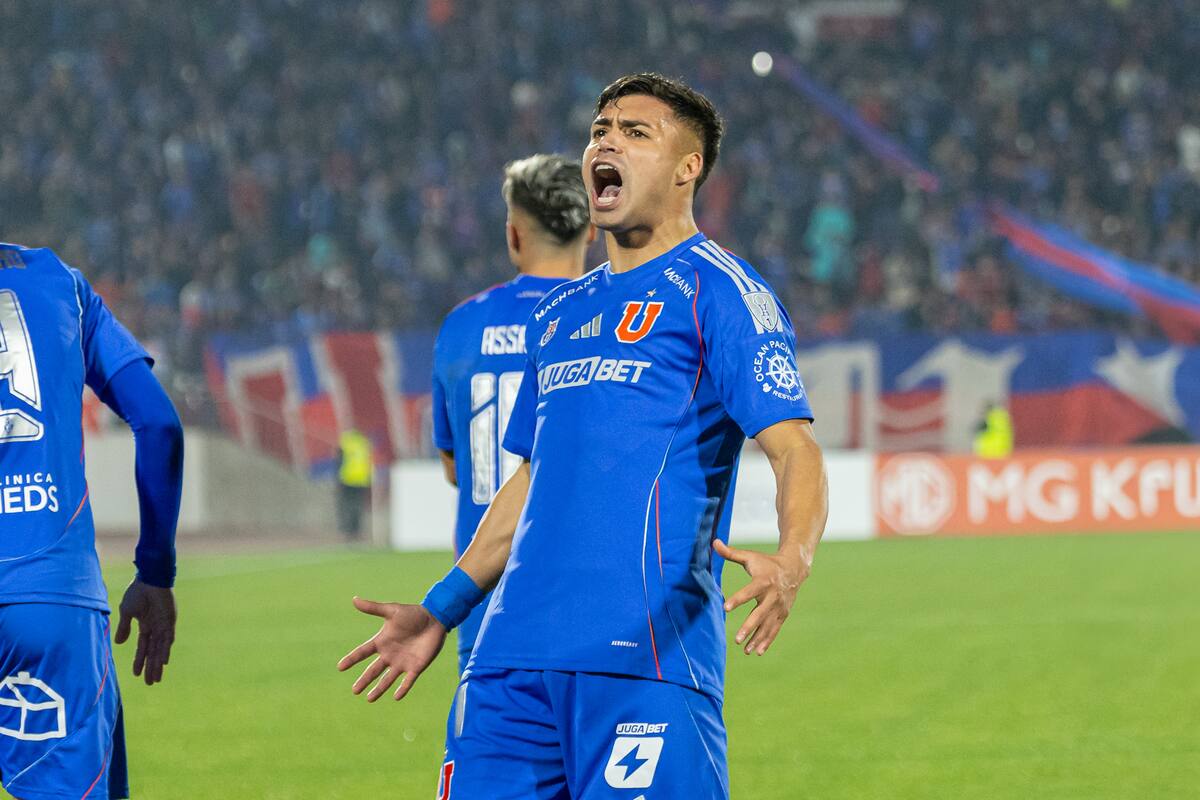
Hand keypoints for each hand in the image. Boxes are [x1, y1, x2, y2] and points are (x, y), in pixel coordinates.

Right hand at [115, 579, 176, 685]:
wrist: (149, 579)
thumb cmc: (138, 592)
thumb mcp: (127, 612)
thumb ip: (124, 627)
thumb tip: (118, 643)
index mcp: (146, 625)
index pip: (143, 647)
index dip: (139, 661)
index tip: (136, 674)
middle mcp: (156, 628)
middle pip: (153, 652)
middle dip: (151, 667)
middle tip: (150, 683)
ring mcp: (163, 625)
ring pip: (160, 649)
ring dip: (158, 664)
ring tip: (156, 678)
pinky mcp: (169, 621)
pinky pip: (167, 638)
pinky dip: (165, 650)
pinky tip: (163, 662)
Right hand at [337, 598, 445, 701]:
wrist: (435, 618)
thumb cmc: (413, 614)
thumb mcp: (392, 610)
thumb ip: (373, 608)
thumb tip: (354, 599)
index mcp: (382, 641)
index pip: (363, 652)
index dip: (352, 659)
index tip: (340, 667)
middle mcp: (389, 654)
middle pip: (373, 670)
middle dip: (364, 680)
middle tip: (354, 691)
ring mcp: (402, 662)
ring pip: (388, 679)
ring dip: (379, 689)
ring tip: (369, 699)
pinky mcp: (416, 667)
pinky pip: (408, 681)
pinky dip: (402, 689)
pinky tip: (396, 697)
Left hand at [713, 539, 809, 655]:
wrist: (793, 569)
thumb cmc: (766, 563)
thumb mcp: (750, 556)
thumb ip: (731, 553)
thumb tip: (713, 541)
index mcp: (763, 581)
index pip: (748, 591)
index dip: (737, 599)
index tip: (725, 607)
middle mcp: (772, 596)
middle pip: (759, 614)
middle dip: (749, 627)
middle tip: (737, 639)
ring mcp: (779, 607)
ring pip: (768, 625)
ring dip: (757, 638)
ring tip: (745, 650)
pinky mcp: (782, 614)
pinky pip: (774, 630)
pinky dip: (767, 641)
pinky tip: (757, 652)